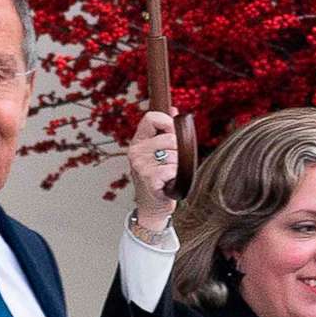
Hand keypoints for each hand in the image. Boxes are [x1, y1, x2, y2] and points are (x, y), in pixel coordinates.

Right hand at [124, 112, 178, 232]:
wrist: (152, 207)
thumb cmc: (159, 178)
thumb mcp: (159, 152)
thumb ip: (165, 130)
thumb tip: (173, 110)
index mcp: (138, 141)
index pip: (151, 117)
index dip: (168, 122)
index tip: (173, 133)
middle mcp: (136, 151)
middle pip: (170, 137)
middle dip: (179, 150)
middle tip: (172, 163)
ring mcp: (141, 166)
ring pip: (175, 155)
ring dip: (179, 166)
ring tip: (170, 175)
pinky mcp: (149, 180)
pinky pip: (172, 170)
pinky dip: (177, 177)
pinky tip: (170, 183)